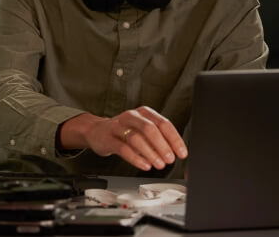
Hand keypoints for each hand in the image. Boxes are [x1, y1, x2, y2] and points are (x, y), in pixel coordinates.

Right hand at [58, 106, 187, 170]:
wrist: (96, 131)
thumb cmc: (124, 131)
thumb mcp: (142, 129)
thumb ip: (158, 138)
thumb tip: (176, 152)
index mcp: (144, 112)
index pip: (163, 123)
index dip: (174, 139)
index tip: (181, 153)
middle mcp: (131, 116)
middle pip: (149, 129)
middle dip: (162, 145)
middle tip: (170, 159)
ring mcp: (118, 126)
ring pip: (136, 138)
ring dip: (150, 153)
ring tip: (159, 164)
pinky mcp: (108, 138)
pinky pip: (123, 149)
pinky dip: (136, 158)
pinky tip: (144, 165)